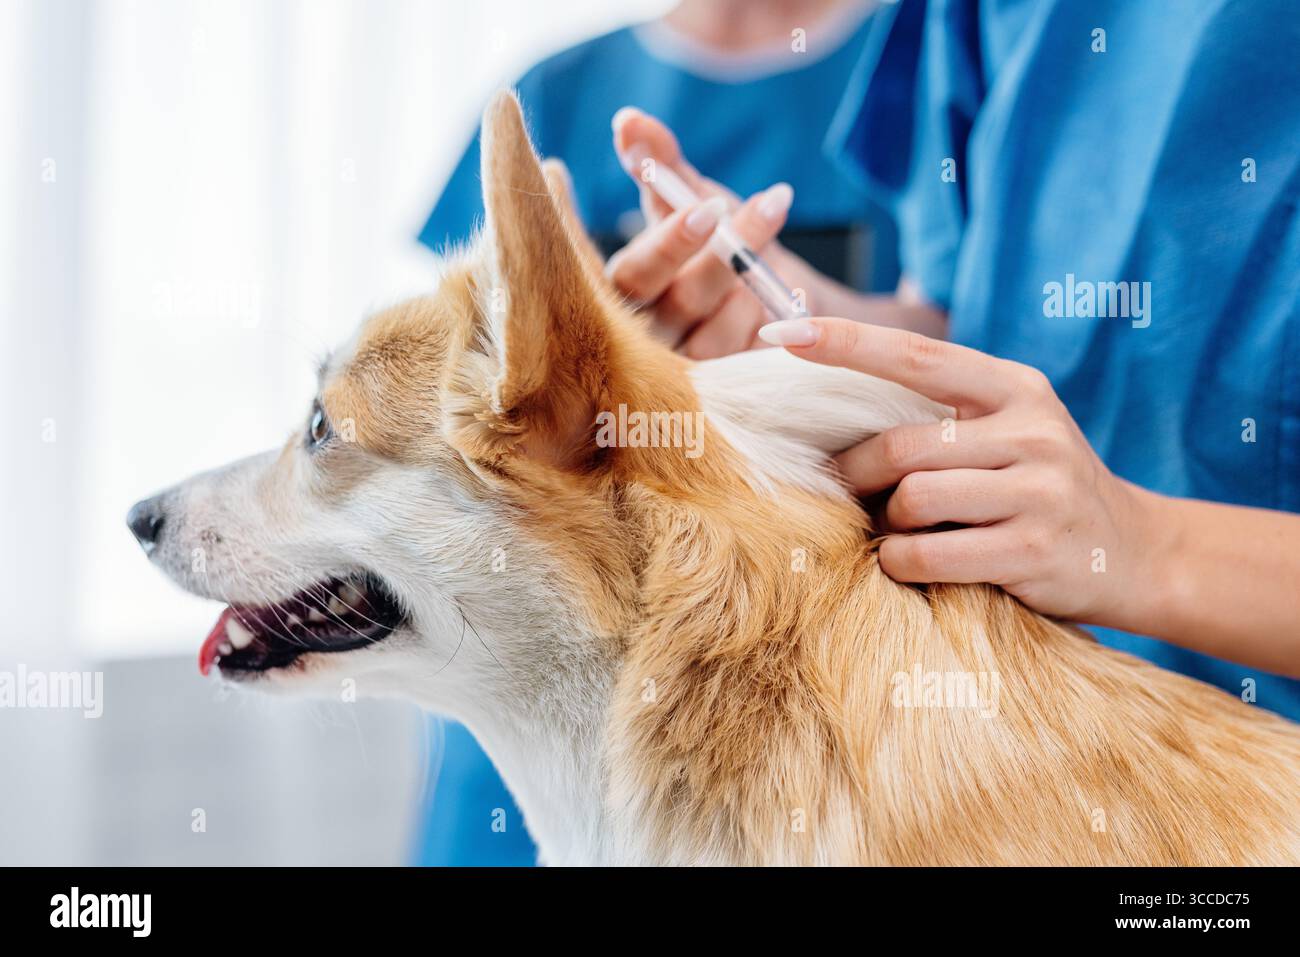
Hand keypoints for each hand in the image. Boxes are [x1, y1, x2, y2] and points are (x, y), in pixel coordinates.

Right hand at [607, 107, 813, 358]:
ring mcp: (683, 369)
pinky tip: (781, 303)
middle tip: (761, 210)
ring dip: (751, 288)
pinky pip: (746, 359)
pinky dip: (768, 322)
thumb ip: (662, 167)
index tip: (707, 207)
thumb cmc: (726, 246)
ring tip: (771, 265)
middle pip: (681, 298)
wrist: (789, 304)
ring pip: (717, 330)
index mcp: (628, 285)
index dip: (668, 241)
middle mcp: (646, 333)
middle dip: (726, 256)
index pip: (634, 268)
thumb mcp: (699, 201)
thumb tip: (627, 120)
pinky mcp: (720, 390)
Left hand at [759, 316, 1163, 627]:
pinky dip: (901, 562)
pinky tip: (910, 563)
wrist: (1138, 552)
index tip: (783, 333)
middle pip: (900, 446)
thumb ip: (943, 416)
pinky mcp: (1034, 551)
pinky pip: (929, 554)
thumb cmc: (1042, 488)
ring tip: (893, 533)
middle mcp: (1031, 430)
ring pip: (913, 500)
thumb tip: (834, 421)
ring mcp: (1037, 491)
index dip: (845, 343)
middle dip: (855, 474)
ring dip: (884, 524)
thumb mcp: (1011, 431)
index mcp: (1015, 388)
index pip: (916, 355)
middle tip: (842, 492)